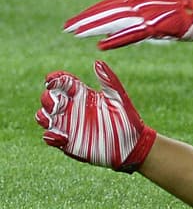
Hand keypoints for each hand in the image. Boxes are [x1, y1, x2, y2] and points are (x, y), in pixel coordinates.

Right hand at [35, 60, 156, 171]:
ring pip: (44, 117)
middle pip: (49, 98)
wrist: (132, 145)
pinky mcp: (67, 141)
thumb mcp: (119, 98)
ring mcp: (68, 125)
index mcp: (84, 95)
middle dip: (47, 98)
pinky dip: (50, 136)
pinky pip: (50, 137)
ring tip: (50, 118)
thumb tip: (98, 62)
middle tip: (56, 102)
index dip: (55, 79)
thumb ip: (108, 80)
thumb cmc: (128, 120)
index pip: (63, 83)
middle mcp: (73, 108)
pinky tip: (61, 137)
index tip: (52, 80)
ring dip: (43, 116)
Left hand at [65, 0, 192, 49]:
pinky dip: (115, 39)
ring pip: (115, 20)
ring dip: (94, 27)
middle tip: (67, 27)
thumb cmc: (190, 15)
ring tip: (75, 33)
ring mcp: (149, 13)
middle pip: (108, 11)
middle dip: (86, 19)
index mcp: (143, 0)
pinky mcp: (158, 25)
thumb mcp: (162, 17)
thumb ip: (145, 23)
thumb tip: (131, 32)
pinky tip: (101, 44)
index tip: (77, 21)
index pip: (112, 5)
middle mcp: (143, 4)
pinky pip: (132, 34)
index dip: (93, 12)